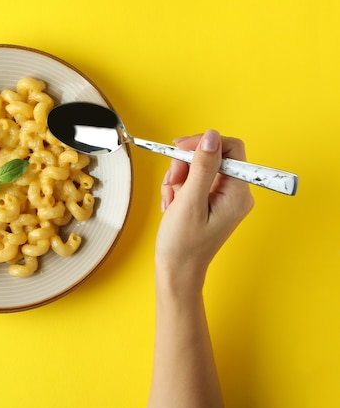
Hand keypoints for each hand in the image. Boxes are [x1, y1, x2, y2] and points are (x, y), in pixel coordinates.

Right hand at [155, 130, 253, 297]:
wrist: (177, 271)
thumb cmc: (183, 245)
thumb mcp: (189, 202)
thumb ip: (202, 167)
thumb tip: (210, 136)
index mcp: (238, 193)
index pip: (230, 148)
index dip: (203, 143)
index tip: (180, 148)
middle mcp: (235, 193)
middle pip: (211, 156)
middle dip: (186, 165)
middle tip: (172, 182)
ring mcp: (223, 197)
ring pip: (198, 168)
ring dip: (178, 179)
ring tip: (171, 200)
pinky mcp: (210, 201)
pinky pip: (193, 181)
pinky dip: (178, 188)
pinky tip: (172, 204)